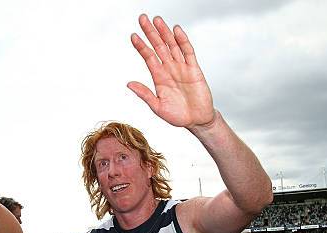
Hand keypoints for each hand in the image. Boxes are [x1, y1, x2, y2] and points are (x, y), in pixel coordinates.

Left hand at [128, 15, 214, 129]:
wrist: (197, 120)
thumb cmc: (177, 115)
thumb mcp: (158, 107)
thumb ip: (145, 94)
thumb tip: (129, 84)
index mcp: (159, 77)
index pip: (148, 57)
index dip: (141, 46)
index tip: (133, 35)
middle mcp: (169, 69)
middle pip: (158, 46)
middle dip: (150, 32)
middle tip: (142, 18)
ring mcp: (182, 67)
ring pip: (172, 46)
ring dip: (164, 33)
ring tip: (157, 20)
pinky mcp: (194, 69)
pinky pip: (188, 52)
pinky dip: (182, 41)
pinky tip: (176, 30)